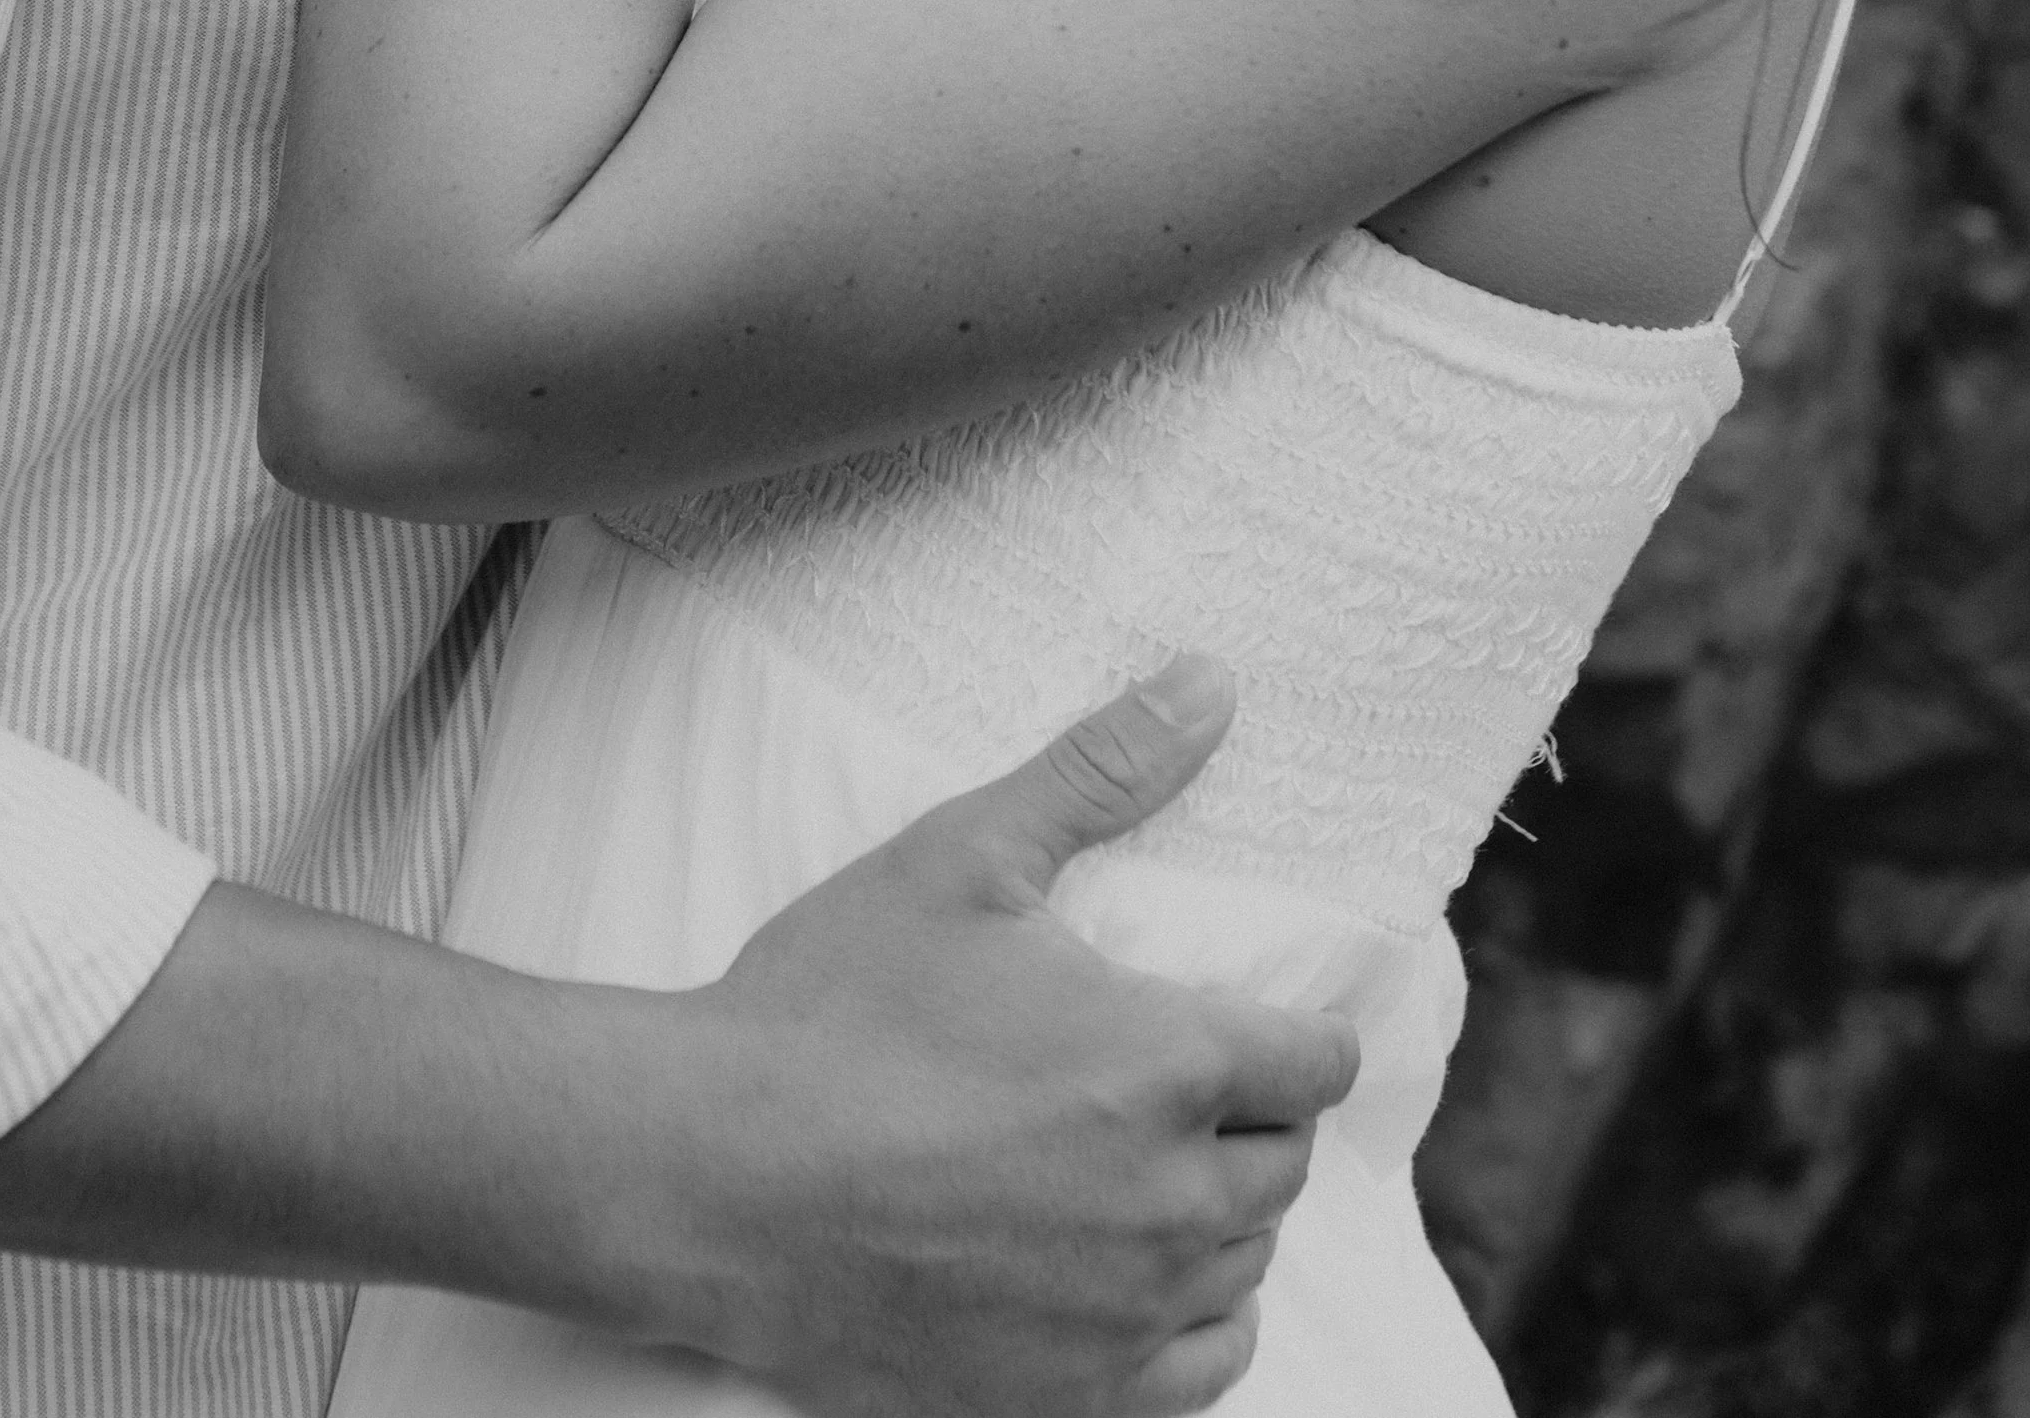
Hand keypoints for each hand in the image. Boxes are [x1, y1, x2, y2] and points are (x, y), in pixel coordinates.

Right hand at [651, 657, 1356, 1417]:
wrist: (711, 1175)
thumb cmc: (832, 1010)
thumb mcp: (963, 857)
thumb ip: (1101, 768)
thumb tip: (1210, 683)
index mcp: (1164, 1065)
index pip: (1318, 1060)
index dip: (1296, 1029)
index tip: (1255, 1018)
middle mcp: (1168, 1200)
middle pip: (1285, 1163)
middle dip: (1251, 1114)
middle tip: (1175, 1077)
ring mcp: (1122, 1311)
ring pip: (1245, 1262)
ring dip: (1220, 1210)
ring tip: (1148, 1162)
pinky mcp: (1068, 1394)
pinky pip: (1202, 1369)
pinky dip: (1195, 1320)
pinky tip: (1146, 1274)